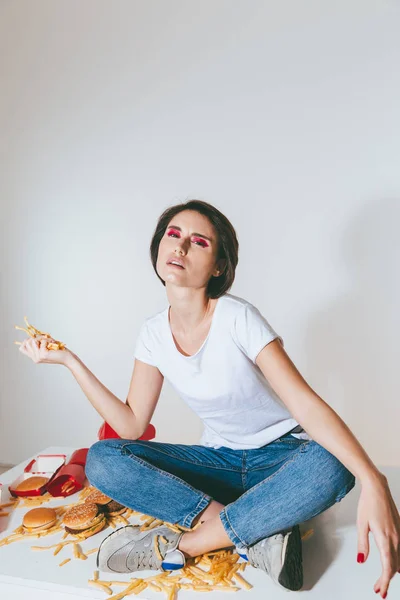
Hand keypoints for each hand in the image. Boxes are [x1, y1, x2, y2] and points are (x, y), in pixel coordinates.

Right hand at [18, 335, 70, 365]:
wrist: (67, 357)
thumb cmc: (58, 350)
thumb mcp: (46, 346)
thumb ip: (38, 342)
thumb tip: (31, 336)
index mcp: (34, 357)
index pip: (21, 348)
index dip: (26, 341)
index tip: (35, 339)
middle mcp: (35, 358)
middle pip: (26, 342)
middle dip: (36, 338)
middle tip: (46, 340)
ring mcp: (38, 357)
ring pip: (33, 341)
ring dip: (43, 338)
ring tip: (50, 342)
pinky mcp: (43, 354)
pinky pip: (41, 341)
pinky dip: (48, 340)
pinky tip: (53, 344)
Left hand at [357, 473, 399, 597]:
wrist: (377, 487)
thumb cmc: (368, 503)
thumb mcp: (361, 524)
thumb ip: (362, 544)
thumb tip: (361, 560)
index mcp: (385, 538)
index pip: (387, 567)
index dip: (384, 581)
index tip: (380, 591)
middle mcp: (395, 538)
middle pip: (394, 566)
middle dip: (386, 580)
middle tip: (377, 589)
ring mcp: (399, 533)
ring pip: (399, 559)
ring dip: (391, 571)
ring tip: (381, 580)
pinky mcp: (399, 529)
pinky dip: (396, 560)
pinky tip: (391, 564)